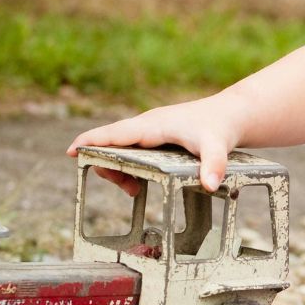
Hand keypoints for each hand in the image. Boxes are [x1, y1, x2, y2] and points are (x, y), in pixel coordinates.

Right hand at [66, 94, 241, 194]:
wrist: (232, 114)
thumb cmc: (221, 126)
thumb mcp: (218, 146)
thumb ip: (213, 164)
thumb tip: (210, 185)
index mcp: (153, 125)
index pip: (116, 132)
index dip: (92, 141)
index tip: (71, 151)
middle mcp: (147, 125)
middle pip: (113, 143)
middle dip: (107, 165)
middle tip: (124, 188)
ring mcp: (150, 130)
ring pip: (121, 148)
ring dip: (119, 169)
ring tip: (132, 190)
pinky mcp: (156, 136)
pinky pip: (131, 150)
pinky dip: (128, 166)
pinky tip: (137, 182)